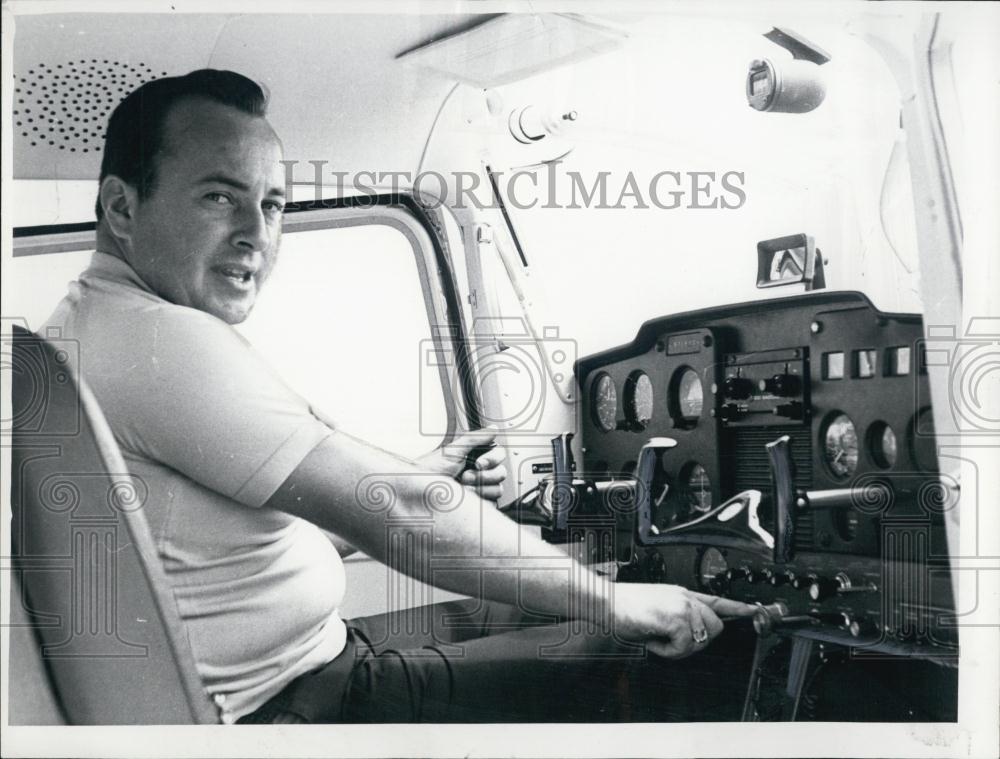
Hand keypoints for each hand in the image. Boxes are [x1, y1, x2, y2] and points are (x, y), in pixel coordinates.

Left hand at [413, 428, 507, 501]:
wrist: (420, 491)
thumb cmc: (430, 470)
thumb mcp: (453, 450)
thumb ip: (475, 438)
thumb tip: (493, 429)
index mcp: (475, 456)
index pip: (498, 455)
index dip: (492, 459)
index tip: (479, 464)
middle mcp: (479, 472)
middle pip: (501, 472)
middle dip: (484, 476)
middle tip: (465, 476)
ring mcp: (480, 489)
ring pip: (498, 488)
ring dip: (481, 488)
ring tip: (462, 488)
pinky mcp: (478, 504)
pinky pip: (491, 503)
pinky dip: (480, 500)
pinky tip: (466, 497)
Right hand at [610, 582, 757, 657]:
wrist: (605, 602)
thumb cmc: (623, 607)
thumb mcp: (656, 608)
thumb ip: (676, 617)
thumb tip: (689, 635)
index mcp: (681, 593)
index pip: (717, 600)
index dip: (738, 607)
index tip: (754, 610)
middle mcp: (685, 597)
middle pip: (715, 626)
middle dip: (698, 641)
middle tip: (672, 643)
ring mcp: (682, 606)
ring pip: (702, 639)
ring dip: (680, 648)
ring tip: (658, 640)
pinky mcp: (675, 618)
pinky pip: (685, 646)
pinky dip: (669, 652)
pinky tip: (653, 641)